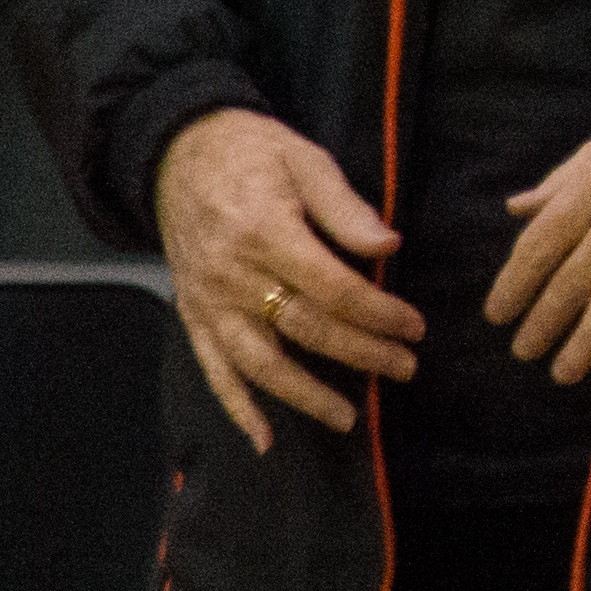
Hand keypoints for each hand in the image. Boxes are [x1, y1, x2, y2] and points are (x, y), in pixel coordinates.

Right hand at [154, 108, 422, 455]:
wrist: (176, 153)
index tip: (414, 327)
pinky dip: (236, 407)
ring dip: (305, 395)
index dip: (378, 312)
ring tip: (347, 418)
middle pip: (305, 328)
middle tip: (405, 368)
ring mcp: (209, 299)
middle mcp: (234, 274)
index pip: (333, 288)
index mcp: (266, 232)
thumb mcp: (305, 160)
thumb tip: (388, 248)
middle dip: (361, 353)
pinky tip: (263, 438)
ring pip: (259, 361)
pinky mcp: (192, 313)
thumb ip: (345, 208)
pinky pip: (213, 368)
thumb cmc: (253, 152)